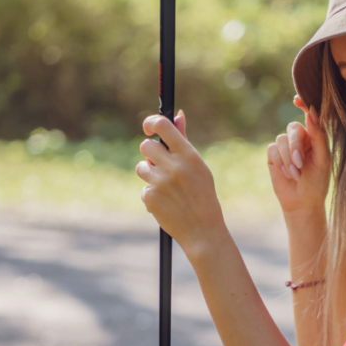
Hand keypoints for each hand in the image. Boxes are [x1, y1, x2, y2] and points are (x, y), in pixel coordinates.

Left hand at [137, 110, 224, 257]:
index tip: (149, 127)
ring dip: (150, 174)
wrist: (203, 230)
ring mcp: (160, 182)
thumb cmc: (203, 195)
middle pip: (146, 146)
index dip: (151, 122)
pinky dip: (152, 194)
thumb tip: (178, 115)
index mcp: (188, 155)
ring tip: (167, 188)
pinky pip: (144, 188)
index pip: (163, 125)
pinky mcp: (150, 197)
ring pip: (142, 167)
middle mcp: (173, 166)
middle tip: (161, 164)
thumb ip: (184, 141)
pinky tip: (167, 203)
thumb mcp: (198, 166)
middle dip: (151, 154)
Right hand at [267, 96, 330, 216]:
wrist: (302, 202)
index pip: (310, 116)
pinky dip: (280, 162)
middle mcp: (300, 139)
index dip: (304, 105)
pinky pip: (272, 149)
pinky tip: (287, 174)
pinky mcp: (273, 156)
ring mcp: (285, 147)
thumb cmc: (317, 182)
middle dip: (295, 146)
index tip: (297, 100)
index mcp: (315, 137)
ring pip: (281, 139)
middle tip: (300, 163)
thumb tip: (313, 112)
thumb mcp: (323, 159)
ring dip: (288, 158)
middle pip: (293, 128)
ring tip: (296, 174)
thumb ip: (319, 136)